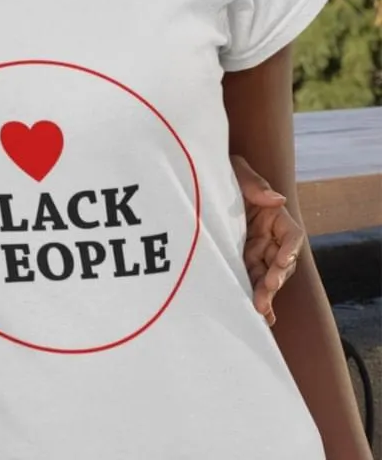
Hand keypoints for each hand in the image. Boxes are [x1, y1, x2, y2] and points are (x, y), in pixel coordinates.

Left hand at [231, 154, 303, 325]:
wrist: (196, 177)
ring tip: (260, 311)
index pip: (291, 236)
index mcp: (273, 216)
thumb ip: (254, 184)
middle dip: (275, 279)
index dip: (290, 250)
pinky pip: (250, 280)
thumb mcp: (236, 171)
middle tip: (265, 293)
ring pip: (266, 276)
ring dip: (265, 294)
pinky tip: (259, 316)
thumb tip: (277, 199)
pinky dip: (256, 297)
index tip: (282, 262)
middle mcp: (268, 237)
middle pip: (281, 262)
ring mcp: (254, 250)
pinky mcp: (238, 260)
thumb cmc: (222, 171)